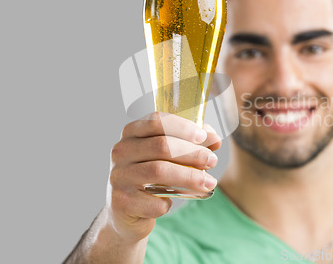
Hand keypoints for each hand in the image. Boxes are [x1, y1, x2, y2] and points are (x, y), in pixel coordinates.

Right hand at [104, 112, 221, 241]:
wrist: (124, 211)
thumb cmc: (150, 176)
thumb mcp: (166, 156)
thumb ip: (189, 143)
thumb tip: (214, 139)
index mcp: (131, 133)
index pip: (157, 121)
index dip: (183, 127)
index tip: (203, 136)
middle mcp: (121, 151)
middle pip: (161, 146)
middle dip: (193, 153)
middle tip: (212, 161)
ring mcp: (118, 176)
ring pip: (159, 171)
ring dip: (189, 177)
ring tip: (209, 182)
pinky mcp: (121, 202)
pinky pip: (153, 201)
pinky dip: (168, 202)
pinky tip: (172, 202)